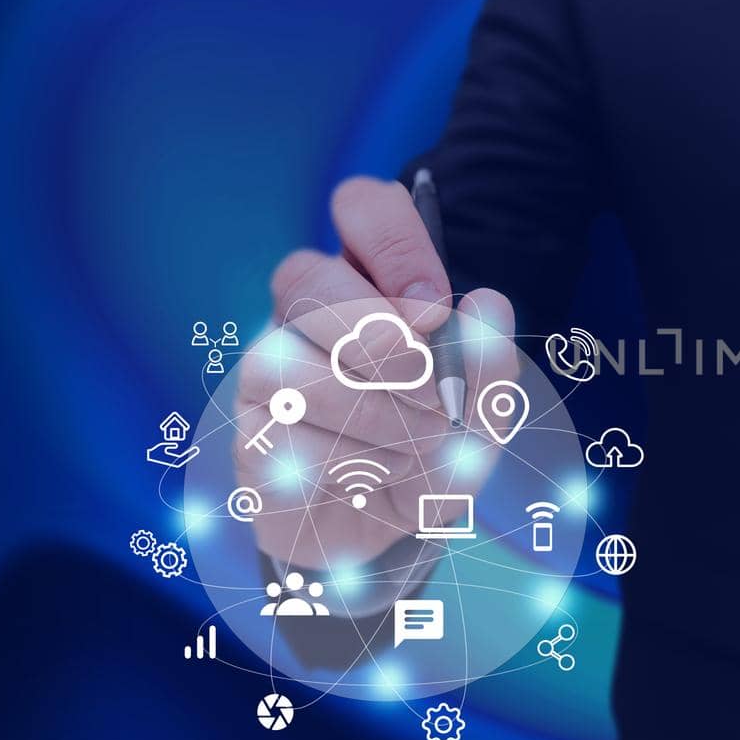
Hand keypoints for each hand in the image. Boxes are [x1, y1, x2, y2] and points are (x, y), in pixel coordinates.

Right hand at [236, 175, 517, 567]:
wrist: (388, 534)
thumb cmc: (433, 450)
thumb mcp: (483, 413)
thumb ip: (490, 362)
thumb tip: (486, 304)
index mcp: (374, 279)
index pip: (363, 206)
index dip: (395, 244)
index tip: (435, 308)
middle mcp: (311, 309)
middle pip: (307, 277)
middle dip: (380, 340)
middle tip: (432, 390)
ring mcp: (269, 367)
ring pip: (290, 361)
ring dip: (377, 415)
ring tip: (421, 445)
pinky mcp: (249, 429)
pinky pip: (287, 433)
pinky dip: (352, 462)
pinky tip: (376, 475)